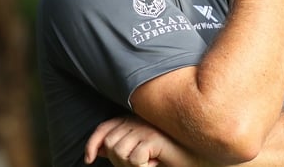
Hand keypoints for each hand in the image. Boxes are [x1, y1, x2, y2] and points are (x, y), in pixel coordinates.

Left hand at [84, 115, 199, 166]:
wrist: (194, 158)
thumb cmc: (167, 156)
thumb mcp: (139, 152)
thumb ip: (121, 147)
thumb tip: (98, 152)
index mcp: (133, 121)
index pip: (105, 128)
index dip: (93, 144)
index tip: (89, 160)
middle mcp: (139, 121)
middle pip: (111, 144)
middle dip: (118, 162)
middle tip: (139, 164)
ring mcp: (146, 128)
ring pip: (119, 151)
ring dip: (130, 166)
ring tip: (148, 163)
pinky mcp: (154, 138)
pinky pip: (135, 158)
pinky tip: (155, 163)